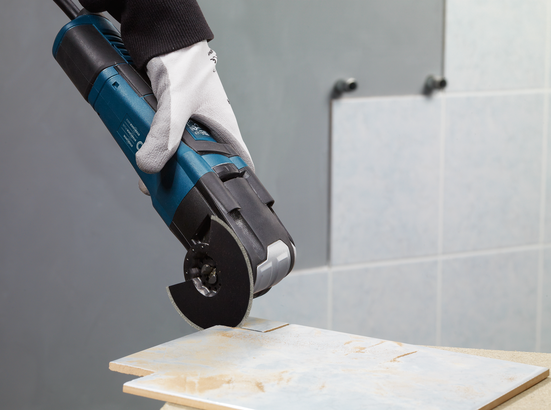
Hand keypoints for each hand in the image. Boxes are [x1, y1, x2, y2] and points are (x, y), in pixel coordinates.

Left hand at [136, 40, 253, 194]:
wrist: (162, 40)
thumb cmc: (183, 62)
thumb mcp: (175, 101)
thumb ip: (164, 132)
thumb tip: (150, 163)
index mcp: (224, 129)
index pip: (240, 164)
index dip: (236, 185)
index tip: (222, 204)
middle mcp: (210, 132)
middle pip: (206, 168)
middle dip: (189, 183)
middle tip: (171, 196)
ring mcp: (190, 129)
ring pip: (182, 158)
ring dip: (167, 169)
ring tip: (150, 181)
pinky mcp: (172, 124)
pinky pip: (165, 145)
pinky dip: (154, 153)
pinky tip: (142, 156)